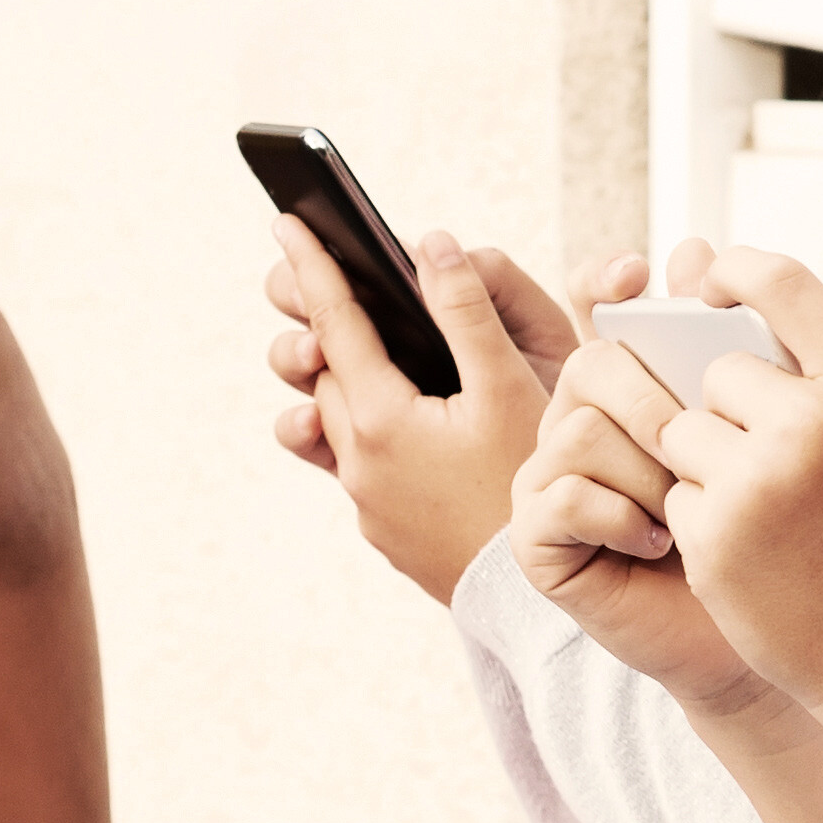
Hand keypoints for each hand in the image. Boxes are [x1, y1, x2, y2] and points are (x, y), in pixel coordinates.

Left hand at [267, 217, 568, 602]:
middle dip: (326, 324)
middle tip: (331, 281)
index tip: (286, 221)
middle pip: (326, 371)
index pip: (333, 320)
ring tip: (366, 358)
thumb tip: (431, 243)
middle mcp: (357, 461)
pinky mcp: (383, 530)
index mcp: (380, 417)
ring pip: (337, 421)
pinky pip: (360, 466)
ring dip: (345, 383)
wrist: (536, 600)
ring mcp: (366, 502)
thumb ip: (467, 311)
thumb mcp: (510, 389)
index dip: (312, 265)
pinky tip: (403, 425)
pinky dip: (369, 432)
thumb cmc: (532, 490)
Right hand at [512, 248, 777, 715]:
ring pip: (579, 424)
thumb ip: (821, 345)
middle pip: (594, 359)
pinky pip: (560, 493)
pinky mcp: (540, 534)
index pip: (606, 302)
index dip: (608, 279)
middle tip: (694, 434)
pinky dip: (617, 512)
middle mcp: (596, 417)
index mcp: (651, 379)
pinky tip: (661, 541)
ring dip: (646, 466)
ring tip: (690, 508)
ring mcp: (562, 473)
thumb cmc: (796, 536)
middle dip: (650, 392)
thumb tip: (784, 265)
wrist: (772, 634)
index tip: (642, 273)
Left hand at [634, 246, 822, 745]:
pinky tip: (752, 547)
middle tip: (772, 451)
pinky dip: (701, 514)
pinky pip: (674, 492)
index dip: (733, 271)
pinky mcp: (712, 538)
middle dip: (733, 404)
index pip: (775, 283)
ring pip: (684, 429)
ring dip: (710, 458)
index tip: (714, 288)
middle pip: (718, 369)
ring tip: (764, 502)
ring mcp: (754, 483)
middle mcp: (808, 425)